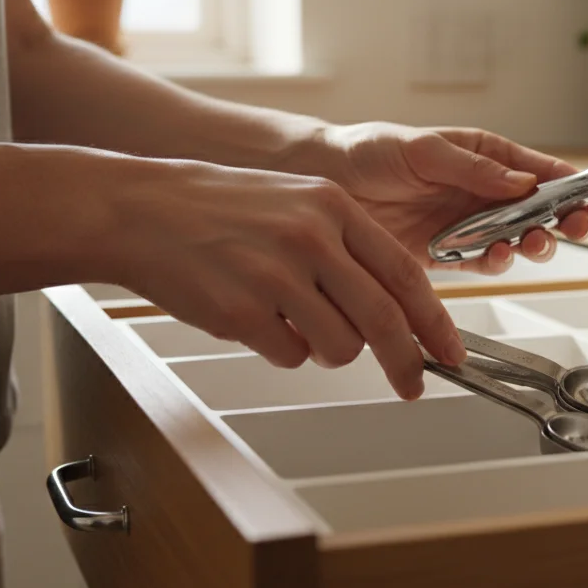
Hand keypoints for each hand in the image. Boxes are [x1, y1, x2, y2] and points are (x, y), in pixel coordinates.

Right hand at [103, 158, 465, 399]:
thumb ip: (343, 248)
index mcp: (332, 207)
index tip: (447, 349)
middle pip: (384, 319)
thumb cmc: (215, 208)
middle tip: (412, 384)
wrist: (140, 209)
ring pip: (339, 347)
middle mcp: (310, 238)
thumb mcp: (294, 202)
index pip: (404, 273)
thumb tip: (388, 308)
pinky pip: (289, 356)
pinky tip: (256, 320)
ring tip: (295, 324)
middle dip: (406, 362)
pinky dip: (282, 351)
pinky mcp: (241, 311)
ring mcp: (276, 275)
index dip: (433, 320)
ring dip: (328, 352)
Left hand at [306, 123, 587, 274]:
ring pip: (519, 240)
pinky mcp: (448, 254)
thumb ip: (473, 169)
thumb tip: (520, 183)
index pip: (544, 172)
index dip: (581, 186)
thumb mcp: (423, 150)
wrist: (326, 183)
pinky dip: (496, 263)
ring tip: (531, 242)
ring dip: (533, 244)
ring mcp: (468, 224)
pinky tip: (496, 256)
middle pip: (543, 211)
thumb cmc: (368, 151)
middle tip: (579, 227)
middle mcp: (483, 191)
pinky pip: (484, 263)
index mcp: (485, 157)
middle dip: (567, 220)